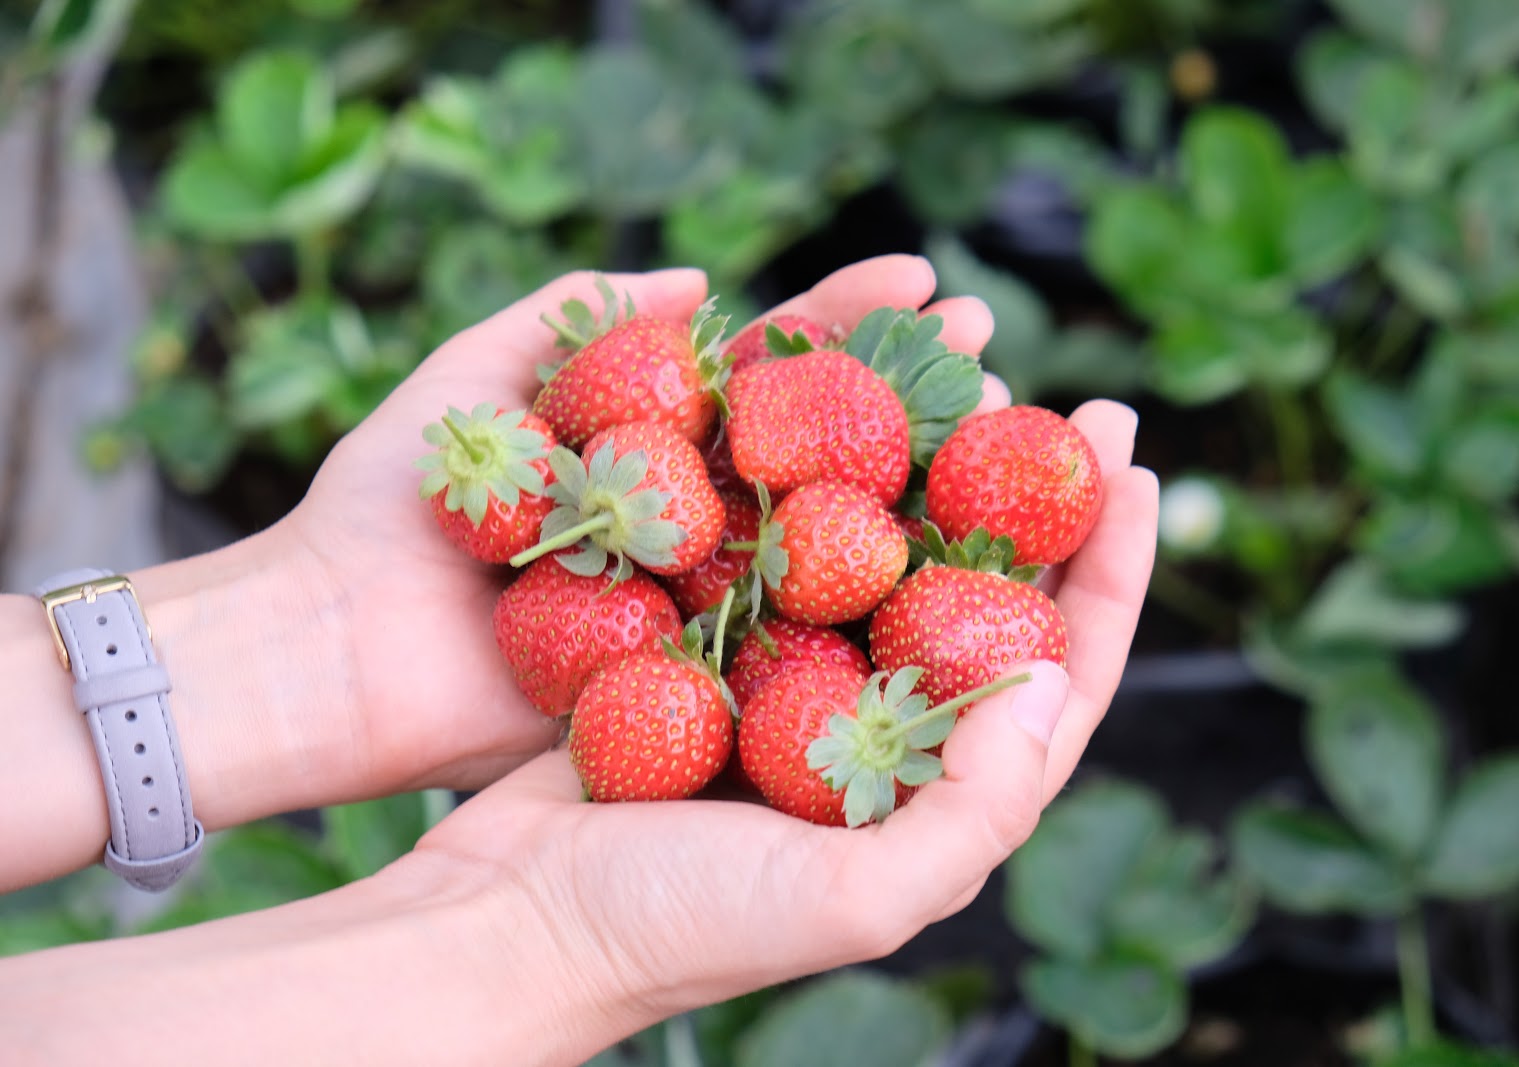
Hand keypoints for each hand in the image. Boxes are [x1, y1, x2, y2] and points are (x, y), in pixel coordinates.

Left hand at [277, 254, 1035, 802]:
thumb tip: (700, 276)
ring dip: (910, 487)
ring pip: (821, 539)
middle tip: (992, 348)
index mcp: (646, 444)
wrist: (327, 653)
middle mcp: (690, 519)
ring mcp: (696, 600)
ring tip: (1003, 434)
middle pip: (817, 446)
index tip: (925, 280)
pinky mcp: (687, 680)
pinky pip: (784, 640)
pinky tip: (943, 569)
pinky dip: (859, 608)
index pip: (769, 372)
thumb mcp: (466, 383)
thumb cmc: (381, 510)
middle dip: (908, 393)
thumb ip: (571, 315)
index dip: (847, 323)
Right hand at [389, 269, 1157, 1059]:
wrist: (510, 917)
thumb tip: (1053, 676)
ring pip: (895, 555)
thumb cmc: (676, 925)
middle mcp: (883, 736)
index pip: (1059, 675)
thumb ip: (972, 810)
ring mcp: (800, 685)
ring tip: (971, 379)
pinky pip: (790, 549)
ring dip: (940, 471)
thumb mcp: (851, 900)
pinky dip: (819, 483)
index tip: (1139, 470)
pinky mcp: (719, 649)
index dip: (1111, 575)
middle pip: (990, 601)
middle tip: (1077, 399)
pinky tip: (837, 413)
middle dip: (1044, 501)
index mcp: (936, 798)